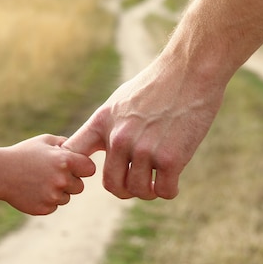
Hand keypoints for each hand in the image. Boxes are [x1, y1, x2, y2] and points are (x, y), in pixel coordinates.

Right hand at [0, 134, 95, 214]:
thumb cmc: (23, 154)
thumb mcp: (44, 141)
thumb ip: (65, 143)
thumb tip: (82, 148)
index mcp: (65, 161)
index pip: (90, 169)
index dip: (83, 168)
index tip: (75, 167)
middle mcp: (62, 179)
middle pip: (80, 186)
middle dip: (70, 181)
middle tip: (52, 175)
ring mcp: (53, 196)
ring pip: (67, 197)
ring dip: (58, 192)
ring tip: (40, 182)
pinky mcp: (44, 208)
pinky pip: (54, 206)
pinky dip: (47, 200)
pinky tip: (33, 190)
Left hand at [63, 56, 222, 199]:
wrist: (190, 71)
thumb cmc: (157, 85)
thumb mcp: (120, 101)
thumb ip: (107, 127)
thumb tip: (103, 152)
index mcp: (102, 123)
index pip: (72, 153)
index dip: (76, 169)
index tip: (92, 171)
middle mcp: (119, 138)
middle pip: (113, 185)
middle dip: (127, 189)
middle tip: (140, 180)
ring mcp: (144, 150)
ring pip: (140, 191)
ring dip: (150, 190)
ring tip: (159, 176)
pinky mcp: (170, 158)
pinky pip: (164, 192)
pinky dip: (169, 189)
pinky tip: (173, 176)